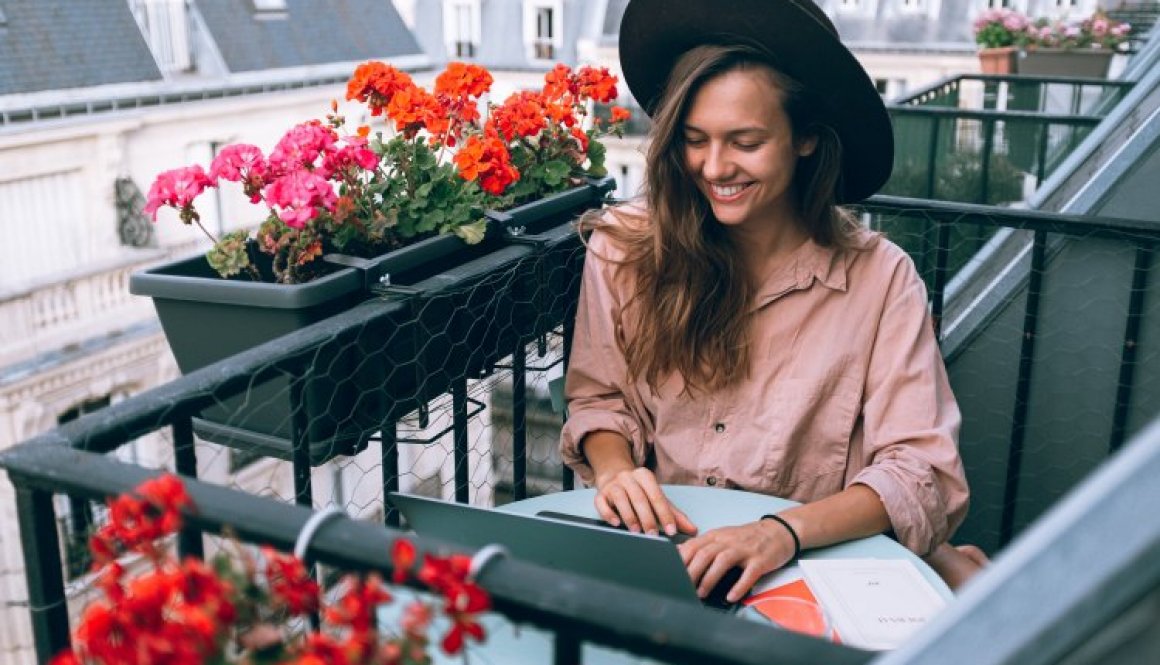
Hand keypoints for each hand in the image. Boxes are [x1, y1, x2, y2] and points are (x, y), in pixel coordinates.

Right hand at [593, 467, 696, 536]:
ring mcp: (612, 485)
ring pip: (620, 498)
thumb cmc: (639, 491)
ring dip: (629, 516)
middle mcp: (628, 477)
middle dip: (647, 518)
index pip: (657, 496)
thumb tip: (693, 530)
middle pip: (639, 497)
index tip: (671, 531)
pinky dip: (608, 513)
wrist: (614, 476)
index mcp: (645, 476)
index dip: (665, 514)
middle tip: (653, 536)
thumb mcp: (657, 499)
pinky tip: (616, 523)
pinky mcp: (600, 494)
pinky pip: (602, 503)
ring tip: (636, 531)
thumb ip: (674, 514)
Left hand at [678, 519, 796, 602]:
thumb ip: (702, 545)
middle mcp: (728, 541)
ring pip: (722, 561)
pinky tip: (731, 596)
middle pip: (705, 554)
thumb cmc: (747, 537)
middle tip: (683, 587)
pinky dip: (739, 586)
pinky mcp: (760, 560)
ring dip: (710, 579)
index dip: (680, 560)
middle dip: (691, 572)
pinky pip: (748, 574)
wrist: (778, 531)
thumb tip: (678, 554)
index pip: (693, 545)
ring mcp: (745, 549)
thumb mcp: (722, 536)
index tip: (671, 574)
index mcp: (717, 536)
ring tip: (701, 594)